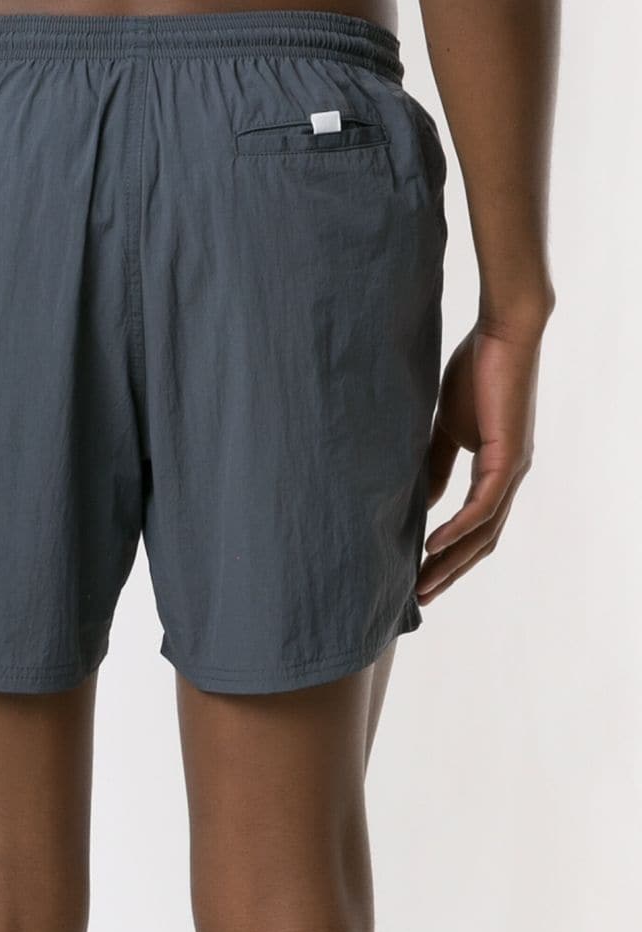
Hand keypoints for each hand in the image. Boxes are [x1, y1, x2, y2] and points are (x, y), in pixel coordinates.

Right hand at [416, 320, 543, 604]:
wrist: (504, 333)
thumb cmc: (476, 370)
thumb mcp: (447, 427)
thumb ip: (436, 464)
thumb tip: (422, 503)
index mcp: (496, 470)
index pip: (475, 526)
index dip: (449, 555)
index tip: (419, 576)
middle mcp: (510, 477)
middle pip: (480, 541)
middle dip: (449, 572)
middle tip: (419, 598)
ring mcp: (512, 469)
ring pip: (482, 532)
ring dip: (451, 562)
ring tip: (422, 584)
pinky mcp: (508, 457)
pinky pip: (482, 506)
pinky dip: (457, 529)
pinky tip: (431, 546)